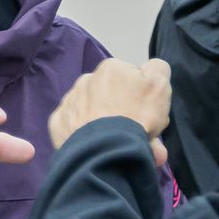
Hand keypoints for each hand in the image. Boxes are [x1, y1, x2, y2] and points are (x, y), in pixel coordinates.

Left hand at [49, 58, 171, 168]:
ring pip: (93, 112)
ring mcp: (69, 102)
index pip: (131, 80)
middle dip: (124, 114)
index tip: (149, 115)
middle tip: (136, 136)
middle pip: (111, 97)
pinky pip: (74, 127)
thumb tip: (151, 68)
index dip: (142, 99)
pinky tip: (97, 146)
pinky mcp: (58, 124)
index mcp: (111, 68)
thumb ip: (157, 69)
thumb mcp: (160, 85)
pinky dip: (84, 136)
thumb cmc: (136, 116)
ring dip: (106, 125)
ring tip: (118, 145)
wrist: (106, 151)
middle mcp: (86, 80)